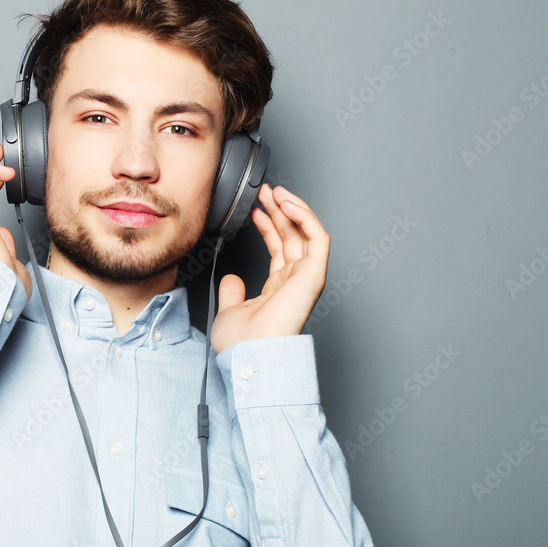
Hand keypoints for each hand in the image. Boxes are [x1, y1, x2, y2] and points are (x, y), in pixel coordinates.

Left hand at [210, 183, 329, 353]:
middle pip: (293, 237)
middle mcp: (295, 282)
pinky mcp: (314, 274)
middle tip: (265, 192)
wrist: (250, 354)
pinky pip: (318, 237)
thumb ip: (233, 293)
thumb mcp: (230, 311)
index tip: (256, 211)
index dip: (270, 227)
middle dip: (280, 211)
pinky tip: (287, 203)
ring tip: (275, 192)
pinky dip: (305, 217)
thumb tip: (232, 278)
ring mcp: (306, 278)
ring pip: (306, 233)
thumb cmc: (242, 344)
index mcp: (279, 290)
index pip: (280, 250)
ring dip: (292, 208)